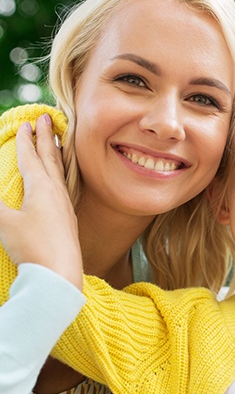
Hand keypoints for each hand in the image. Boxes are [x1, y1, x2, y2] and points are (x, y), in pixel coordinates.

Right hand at [0, 114, 82, 289]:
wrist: (60, 276)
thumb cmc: (33, 248)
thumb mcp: (4, 223)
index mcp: (42, 188)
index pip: (32, 157)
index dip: (27, 139)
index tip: (28, 122)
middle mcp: (58, 193)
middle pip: (51, 159)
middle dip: (47, 137)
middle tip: (48, 117)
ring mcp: (66, 207)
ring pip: (61, 173)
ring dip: (57, 154)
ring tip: (58, 142)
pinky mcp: (69, 221)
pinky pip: (65, 188)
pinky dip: (61, 176)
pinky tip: (61, 183)